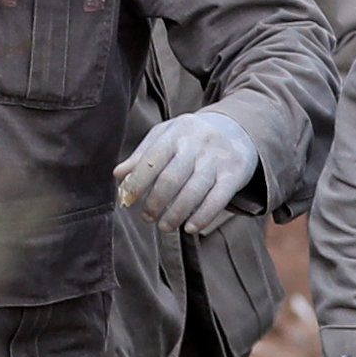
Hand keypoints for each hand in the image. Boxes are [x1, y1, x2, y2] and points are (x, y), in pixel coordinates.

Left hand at [115, 111, 259, 234]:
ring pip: (194, 191)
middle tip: (146, 218)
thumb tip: (118, 175)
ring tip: (164, 227)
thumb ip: (143, 154)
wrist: (237, 128)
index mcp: (177, 131)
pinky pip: (218, 199)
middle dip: (155, 203)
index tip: (127, 200)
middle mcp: (198, 142)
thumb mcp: (167, 136)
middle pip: (171, 178)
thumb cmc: (192, 137)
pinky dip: (203, 217)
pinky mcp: (234, 173)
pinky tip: (190, 228)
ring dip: (176, 214)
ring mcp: (217, 158)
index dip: (137, 182)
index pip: (152, 159)